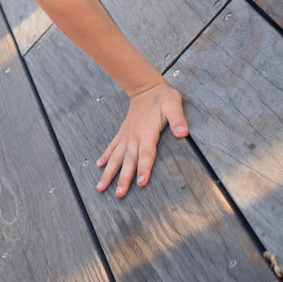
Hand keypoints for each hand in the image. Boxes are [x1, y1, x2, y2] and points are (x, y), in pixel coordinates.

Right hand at [95, 81, 188, 196]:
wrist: (146, 87)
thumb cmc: (163, 97)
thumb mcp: (174, 104)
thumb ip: (178, 119)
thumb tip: (183, 133)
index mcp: (147, 132)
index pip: (146, 153)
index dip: (144, 168)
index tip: (141, 183)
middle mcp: (134, 136)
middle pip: (128, 160)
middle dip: (123, 178)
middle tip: (119, 194)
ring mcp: (127, 135)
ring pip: (116, 157)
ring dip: (109, 172)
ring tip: (100, 187)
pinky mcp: (123, 133)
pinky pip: (112, 146)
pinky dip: (105, 157)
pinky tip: (99, 166)